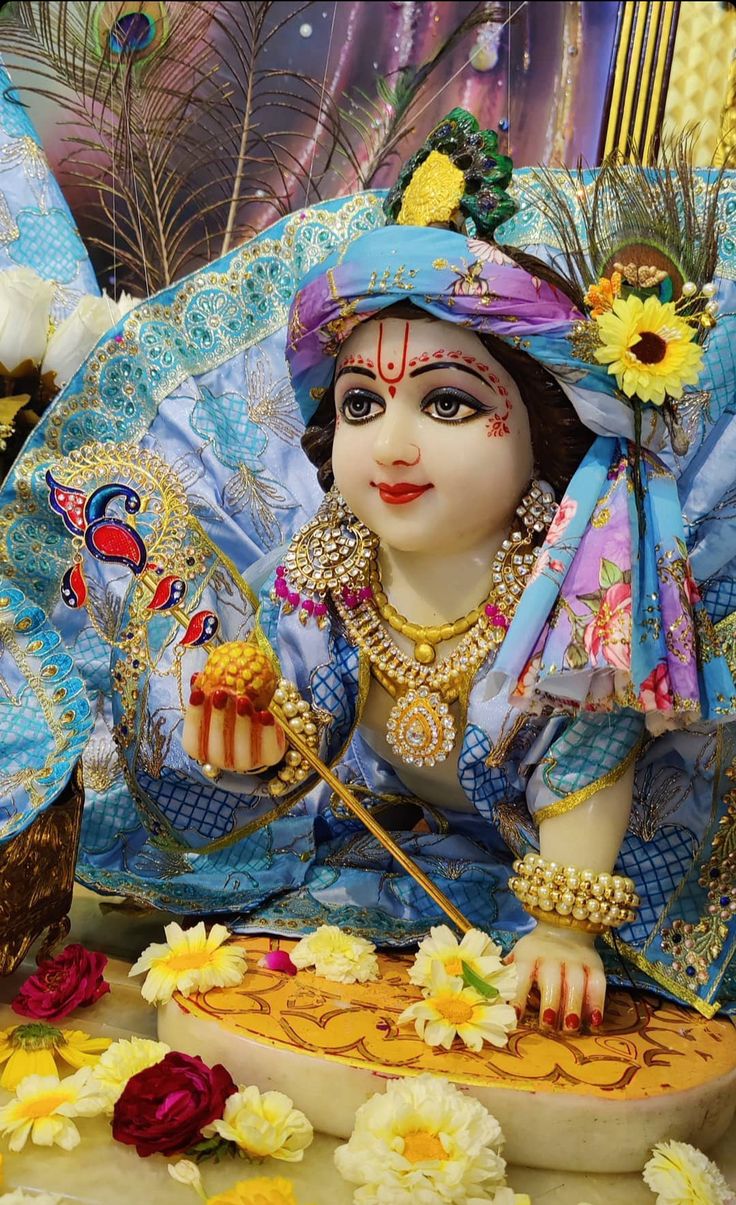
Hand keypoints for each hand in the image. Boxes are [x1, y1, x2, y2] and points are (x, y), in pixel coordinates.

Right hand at [181, 642, 285, 773]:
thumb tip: (196, 676)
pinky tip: (265, 713)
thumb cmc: (232, 712)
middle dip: (219, 718)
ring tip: (243, 699)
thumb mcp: (219, 702)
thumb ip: (206, 692)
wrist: (262, 726)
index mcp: (203, 751)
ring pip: (241, 749)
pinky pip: (267, 749)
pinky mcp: (269, 758)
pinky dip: (266, 731)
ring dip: (242, 723)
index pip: (193, 741)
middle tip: (221, 693)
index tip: (198, 692)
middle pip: (217, 746)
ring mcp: (246, 763)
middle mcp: (222, 761)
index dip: (194, 717)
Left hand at [507, 920, 605, 1032]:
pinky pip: (598, 983)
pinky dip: (597, 1003)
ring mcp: (575, 959)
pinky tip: (594, 1022)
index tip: (514, 1017)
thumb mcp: (518, 957)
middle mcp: (552, 955)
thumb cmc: (534, 953)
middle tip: (547, 1025)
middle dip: (550, 1002)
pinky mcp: (594, 964)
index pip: (522, 973)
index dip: (518, 994)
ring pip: (576, 982)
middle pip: (552, 978)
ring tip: (570, 1028)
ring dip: (574, 1005)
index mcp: (529, 954)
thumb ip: (506, 976)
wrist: (564, 927)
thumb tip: (488, 998)